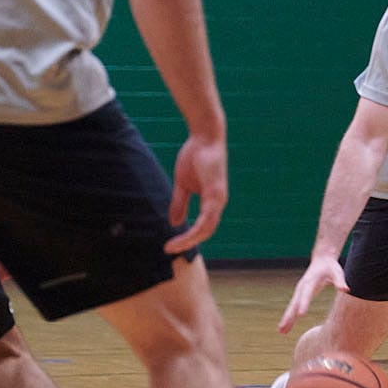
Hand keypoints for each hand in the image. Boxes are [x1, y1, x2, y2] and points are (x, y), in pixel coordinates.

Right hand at [165, 132, 228, 253]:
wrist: (204, 137)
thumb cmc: (196, 157)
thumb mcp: (183, 184)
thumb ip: (180, 202)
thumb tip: (175, 223)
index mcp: (212, 202)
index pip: (202, 227)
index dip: (187, 238)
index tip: (170, 246)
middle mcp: (218, 203)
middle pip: (205, 232)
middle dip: (187, 243)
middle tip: (169, 250)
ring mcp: (219, 199)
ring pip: (207, 229)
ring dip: (189, 240)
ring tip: (172, 247)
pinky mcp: (216, 193)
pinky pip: (207, 218)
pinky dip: (196, 229)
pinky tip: (185, 235)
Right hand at [279, 254, 346, 333]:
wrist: (322, 260)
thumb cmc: (331, 267)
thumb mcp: (336, 272)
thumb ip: (340, 281)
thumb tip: (346, 289)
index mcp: (310, 281)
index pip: (306, 294)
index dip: (303, 304)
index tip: (300, 315)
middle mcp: (302, 287)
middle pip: (295, 303)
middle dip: (289, 315)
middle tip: (284, 327)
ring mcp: (300, 291)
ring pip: (292, 307)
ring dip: (286, 318)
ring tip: (281, 330)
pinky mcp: (300, 295)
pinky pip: (293, 307)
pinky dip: (289, 317)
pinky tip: (285, 328)